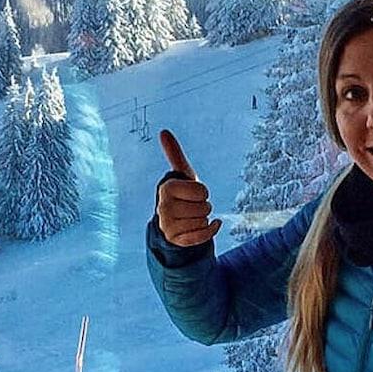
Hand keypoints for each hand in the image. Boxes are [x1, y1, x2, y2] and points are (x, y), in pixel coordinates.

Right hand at [155, 130, 220, 247]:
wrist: (173, 221)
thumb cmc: (181, 194)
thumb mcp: (181, 175)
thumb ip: (174, 154)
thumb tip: (163, 131)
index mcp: (167, 188)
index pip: (202, 191)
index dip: (203, 192)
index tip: (193, 193)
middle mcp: (164, 207)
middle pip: (204, 207)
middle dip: (204, 207)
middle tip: (193, 206)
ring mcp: (168, 225)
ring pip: (203, 221)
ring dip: (204, 219)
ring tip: (192, 217)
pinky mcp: (176, 240)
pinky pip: (203, 236)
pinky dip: (210, 231)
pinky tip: (206, 226)